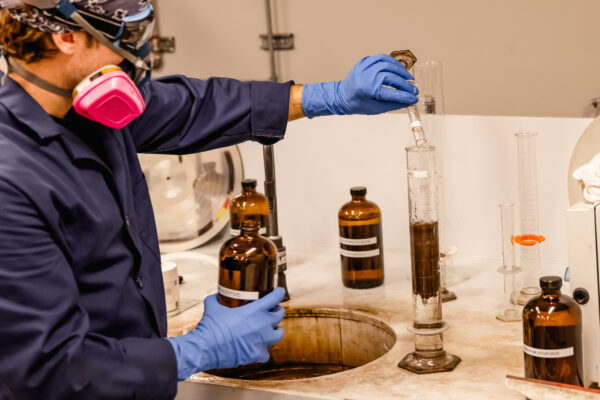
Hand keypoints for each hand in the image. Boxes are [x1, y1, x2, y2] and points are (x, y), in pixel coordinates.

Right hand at [166, 287, 284, 380]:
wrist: (205, 349)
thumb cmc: (210, 327)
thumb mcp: (213, 307)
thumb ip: (217, 299)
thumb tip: (215, 296)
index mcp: (255, 310)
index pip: (275, 298)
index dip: (279, 293)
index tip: (279, 292)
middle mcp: (262, 325)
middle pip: (279, 315)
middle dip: (276, 312)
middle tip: (271, 311)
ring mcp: (261, 341)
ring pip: (278, 334)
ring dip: (275, 330)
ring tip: (270, 330)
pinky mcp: (257, 354)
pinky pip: (266, 353)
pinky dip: (262, 350)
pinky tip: (257, 348)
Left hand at [301, 54, 418, 117]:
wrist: (341, 95)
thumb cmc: (356, 104)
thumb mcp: (375, 109)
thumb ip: (393, 104)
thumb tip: (409, 101)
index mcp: (366, 90)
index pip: (390, 93)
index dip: (404, 96)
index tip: (414, 99)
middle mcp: (365, 76)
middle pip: (390, 77)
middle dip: (405, 84)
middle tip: (414, 90)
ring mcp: (364, 66)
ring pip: (388, 64)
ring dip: (401, 71)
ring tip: (409, 79)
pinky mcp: (365, 61)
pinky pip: (382, 58)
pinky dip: (393, 63)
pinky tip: (399, 70)